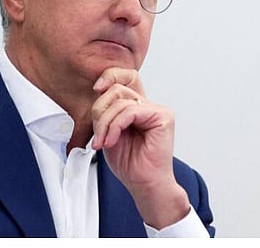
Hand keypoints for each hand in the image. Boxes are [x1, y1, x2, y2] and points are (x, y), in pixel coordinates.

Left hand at [91, 67, 190, 228]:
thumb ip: (107, 111)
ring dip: (105, 123)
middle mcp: (148, 105)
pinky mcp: (163, 116)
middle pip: (118, 88)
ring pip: (121, 101)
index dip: (110, 76)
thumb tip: (99, 90)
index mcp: (136, 107)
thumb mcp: (109, 132)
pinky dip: (116, 126)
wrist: (144, 184)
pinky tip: (113, 140)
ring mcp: (157, 110)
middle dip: (100, 110)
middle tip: (98, 135)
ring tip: (104, 142)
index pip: (125, 78)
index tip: (96, 88)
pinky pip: (131, 111)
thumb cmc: (130, 164)